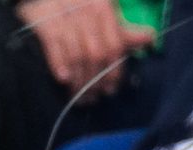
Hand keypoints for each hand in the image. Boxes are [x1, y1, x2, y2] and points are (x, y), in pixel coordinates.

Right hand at [16, 0, 152, 95]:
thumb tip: (150, 38)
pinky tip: (63, 80)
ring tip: (78, 98)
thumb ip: (123, 32)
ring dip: (78, 81)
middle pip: (95, 54)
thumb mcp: (100, 18)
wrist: (42, 1)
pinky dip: (59, 64)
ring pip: (76, 55)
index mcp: (103, 6)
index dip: (114, 71)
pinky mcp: (42, 20)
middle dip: (94, 81)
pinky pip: (54, 48)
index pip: (114, 45)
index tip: (110, 90)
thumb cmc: (75, 12)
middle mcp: (85, 7)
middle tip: (93, 98)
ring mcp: (62, 13)